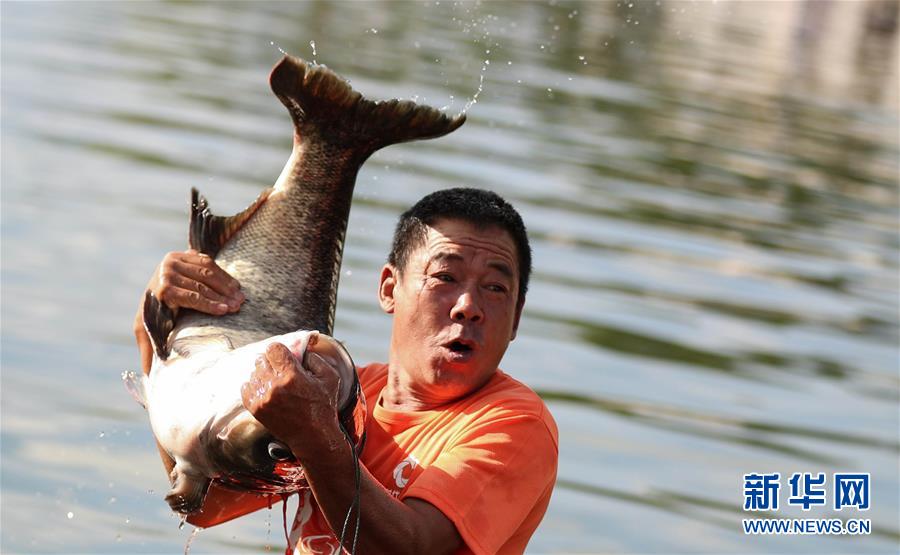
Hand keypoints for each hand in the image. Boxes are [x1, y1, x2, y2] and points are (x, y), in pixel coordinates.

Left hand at [134, 249, 242, 373]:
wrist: (153, 290)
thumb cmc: (153, 316)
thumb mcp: (147, 333)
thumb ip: (148, 351)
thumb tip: (146, 378)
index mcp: (160, 290)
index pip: (189, 296)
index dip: (209, 304)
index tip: (226, 312)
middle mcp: (166, 271)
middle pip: (201, 284)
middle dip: (223, 296)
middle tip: (239, 305)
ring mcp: (175, 260)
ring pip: (207, 272)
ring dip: (226, 285)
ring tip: (241, 297)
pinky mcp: (185, 253)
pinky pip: (208, 262)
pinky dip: (223, 274)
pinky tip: (235, 286)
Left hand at [241, 342, 343, 457]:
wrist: (313, 436)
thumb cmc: (323, 408)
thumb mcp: (330, 378)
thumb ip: (317, 359)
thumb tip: (303, 351)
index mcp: (292, 375)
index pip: (273, 349)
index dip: (279, 350)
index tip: (283, 356)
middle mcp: (275, 385)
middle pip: (261, 360)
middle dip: (271, 362)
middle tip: (280, 370)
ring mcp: (263, 398)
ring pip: (253, 374)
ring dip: (262, 375)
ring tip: (274, 382)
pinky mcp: (256, 409)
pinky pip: (245, 389)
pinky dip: (253, 387)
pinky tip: (264, 390)